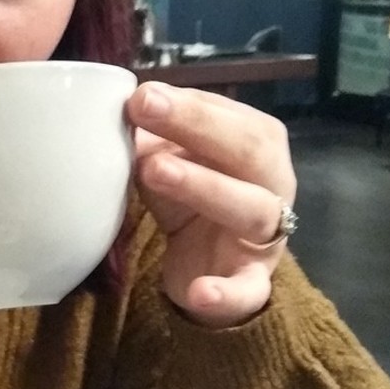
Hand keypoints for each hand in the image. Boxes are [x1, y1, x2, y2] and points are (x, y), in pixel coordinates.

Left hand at [128, 82, 296, 328]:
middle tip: (144, 108)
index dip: (188, 103)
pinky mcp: (252, 284)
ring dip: (203, 185)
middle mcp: (272, 185)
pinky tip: (200, 292)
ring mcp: (265, 237)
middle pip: (249, 150)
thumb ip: (151, 135)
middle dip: (196, 125)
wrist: (210, 270)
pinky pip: (247, 291)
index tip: (140, 94)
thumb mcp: (171, 161)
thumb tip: (117, 107)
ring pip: (251, 209)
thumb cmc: (192, 200)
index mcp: (258, 146)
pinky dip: (225, 294)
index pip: (232, 115)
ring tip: (153, 169)